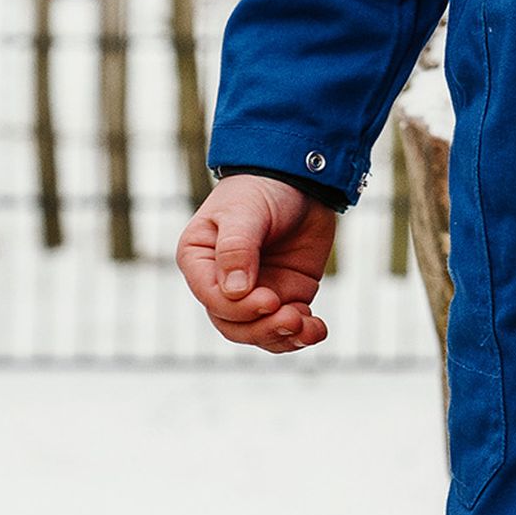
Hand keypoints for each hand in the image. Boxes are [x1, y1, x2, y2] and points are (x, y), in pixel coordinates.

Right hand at [177, 172, 338, 353]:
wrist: (300, 177)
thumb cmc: (262, 188)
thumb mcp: (245, 211)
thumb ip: (236, 247)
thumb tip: (234, 291)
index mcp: (200, 260)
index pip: (210, 297)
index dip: (238, 307)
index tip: (269, 299)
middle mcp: (222, 282)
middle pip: (232, 323)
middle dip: (262, 327)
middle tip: (291, 318)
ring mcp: (254, 292)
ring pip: (259, 332)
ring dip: (282, 336)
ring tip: (307, 327)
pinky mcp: (284, 295)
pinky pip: (287, 328)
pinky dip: (301, 335)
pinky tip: (316, 330)